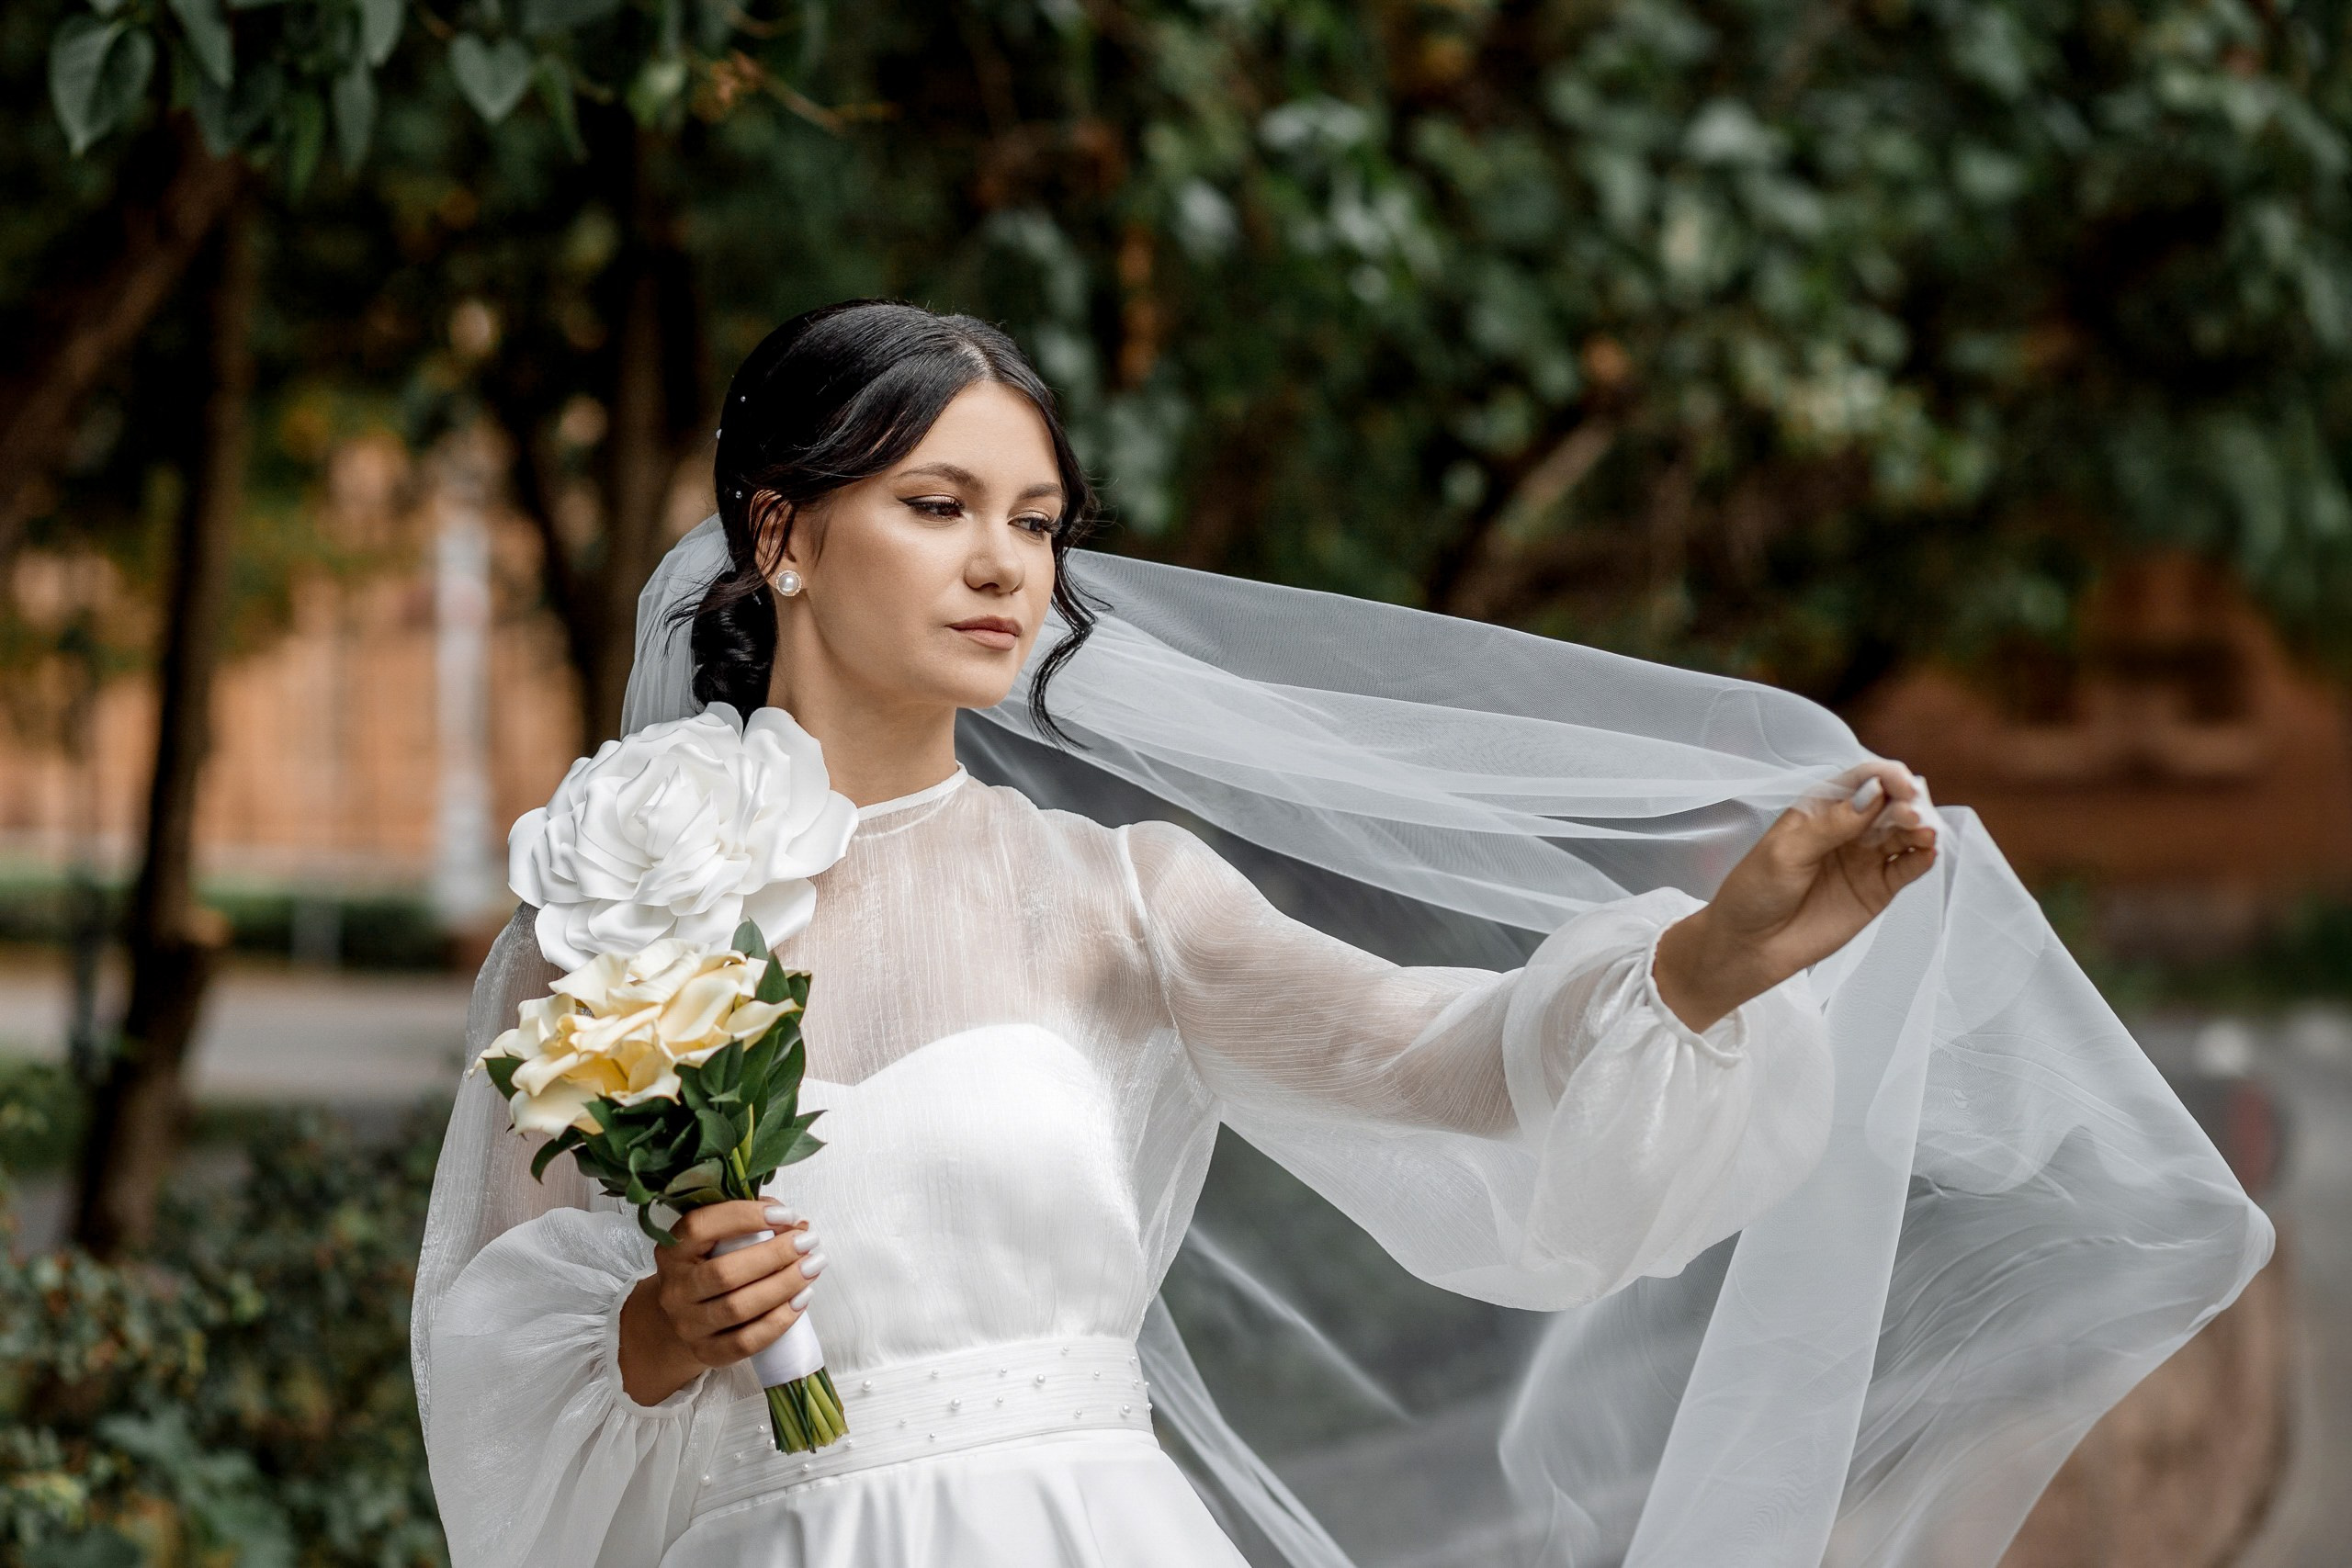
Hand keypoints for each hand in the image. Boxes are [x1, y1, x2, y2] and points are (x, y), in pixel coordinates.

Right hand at [617, 1199, 827, 1406]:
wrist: (684, 1318)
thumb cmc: (710, 1266)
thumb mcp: (717, 1238)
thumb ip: (752, 1220)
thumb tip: (797, 1223)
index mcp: (672, 1251)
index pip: (700, 1227)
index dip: (744, 1217)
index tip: (786, 1215)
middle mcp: (675, 1289)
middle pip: (725, 1273)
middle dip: (774, 1255)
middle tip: (808, 1243)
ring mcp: (688, 1325)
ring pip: (738, 1308)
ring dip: (783, 1286)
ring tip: (812, 1267)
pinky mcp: (706, 1351)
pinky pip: (746, 1342)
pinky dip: (778, 1321)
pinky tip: (801, 1300)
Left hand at [1651, 759, 1939, 1033]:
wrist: (1749, 945)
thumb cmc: (1755, 891)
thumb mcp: (1785, 852)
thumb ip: (1830, 825)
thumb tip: (1873, 795)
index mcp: (1821, 807)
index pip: (1862, 780)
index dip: (1886, 777)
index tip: (1901, 785)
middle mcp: (1849, 827)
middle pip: (1890, 803)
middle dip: (1907, 803)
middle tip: (1912, 815)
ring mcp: (1865, 857)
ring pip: (1904, 833)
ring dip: (1920, 828)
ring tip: (1924, 834)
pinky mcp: (1878, 888)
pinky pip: (1908, 867)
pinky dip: (1922, 858)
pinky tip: (1928, 853)